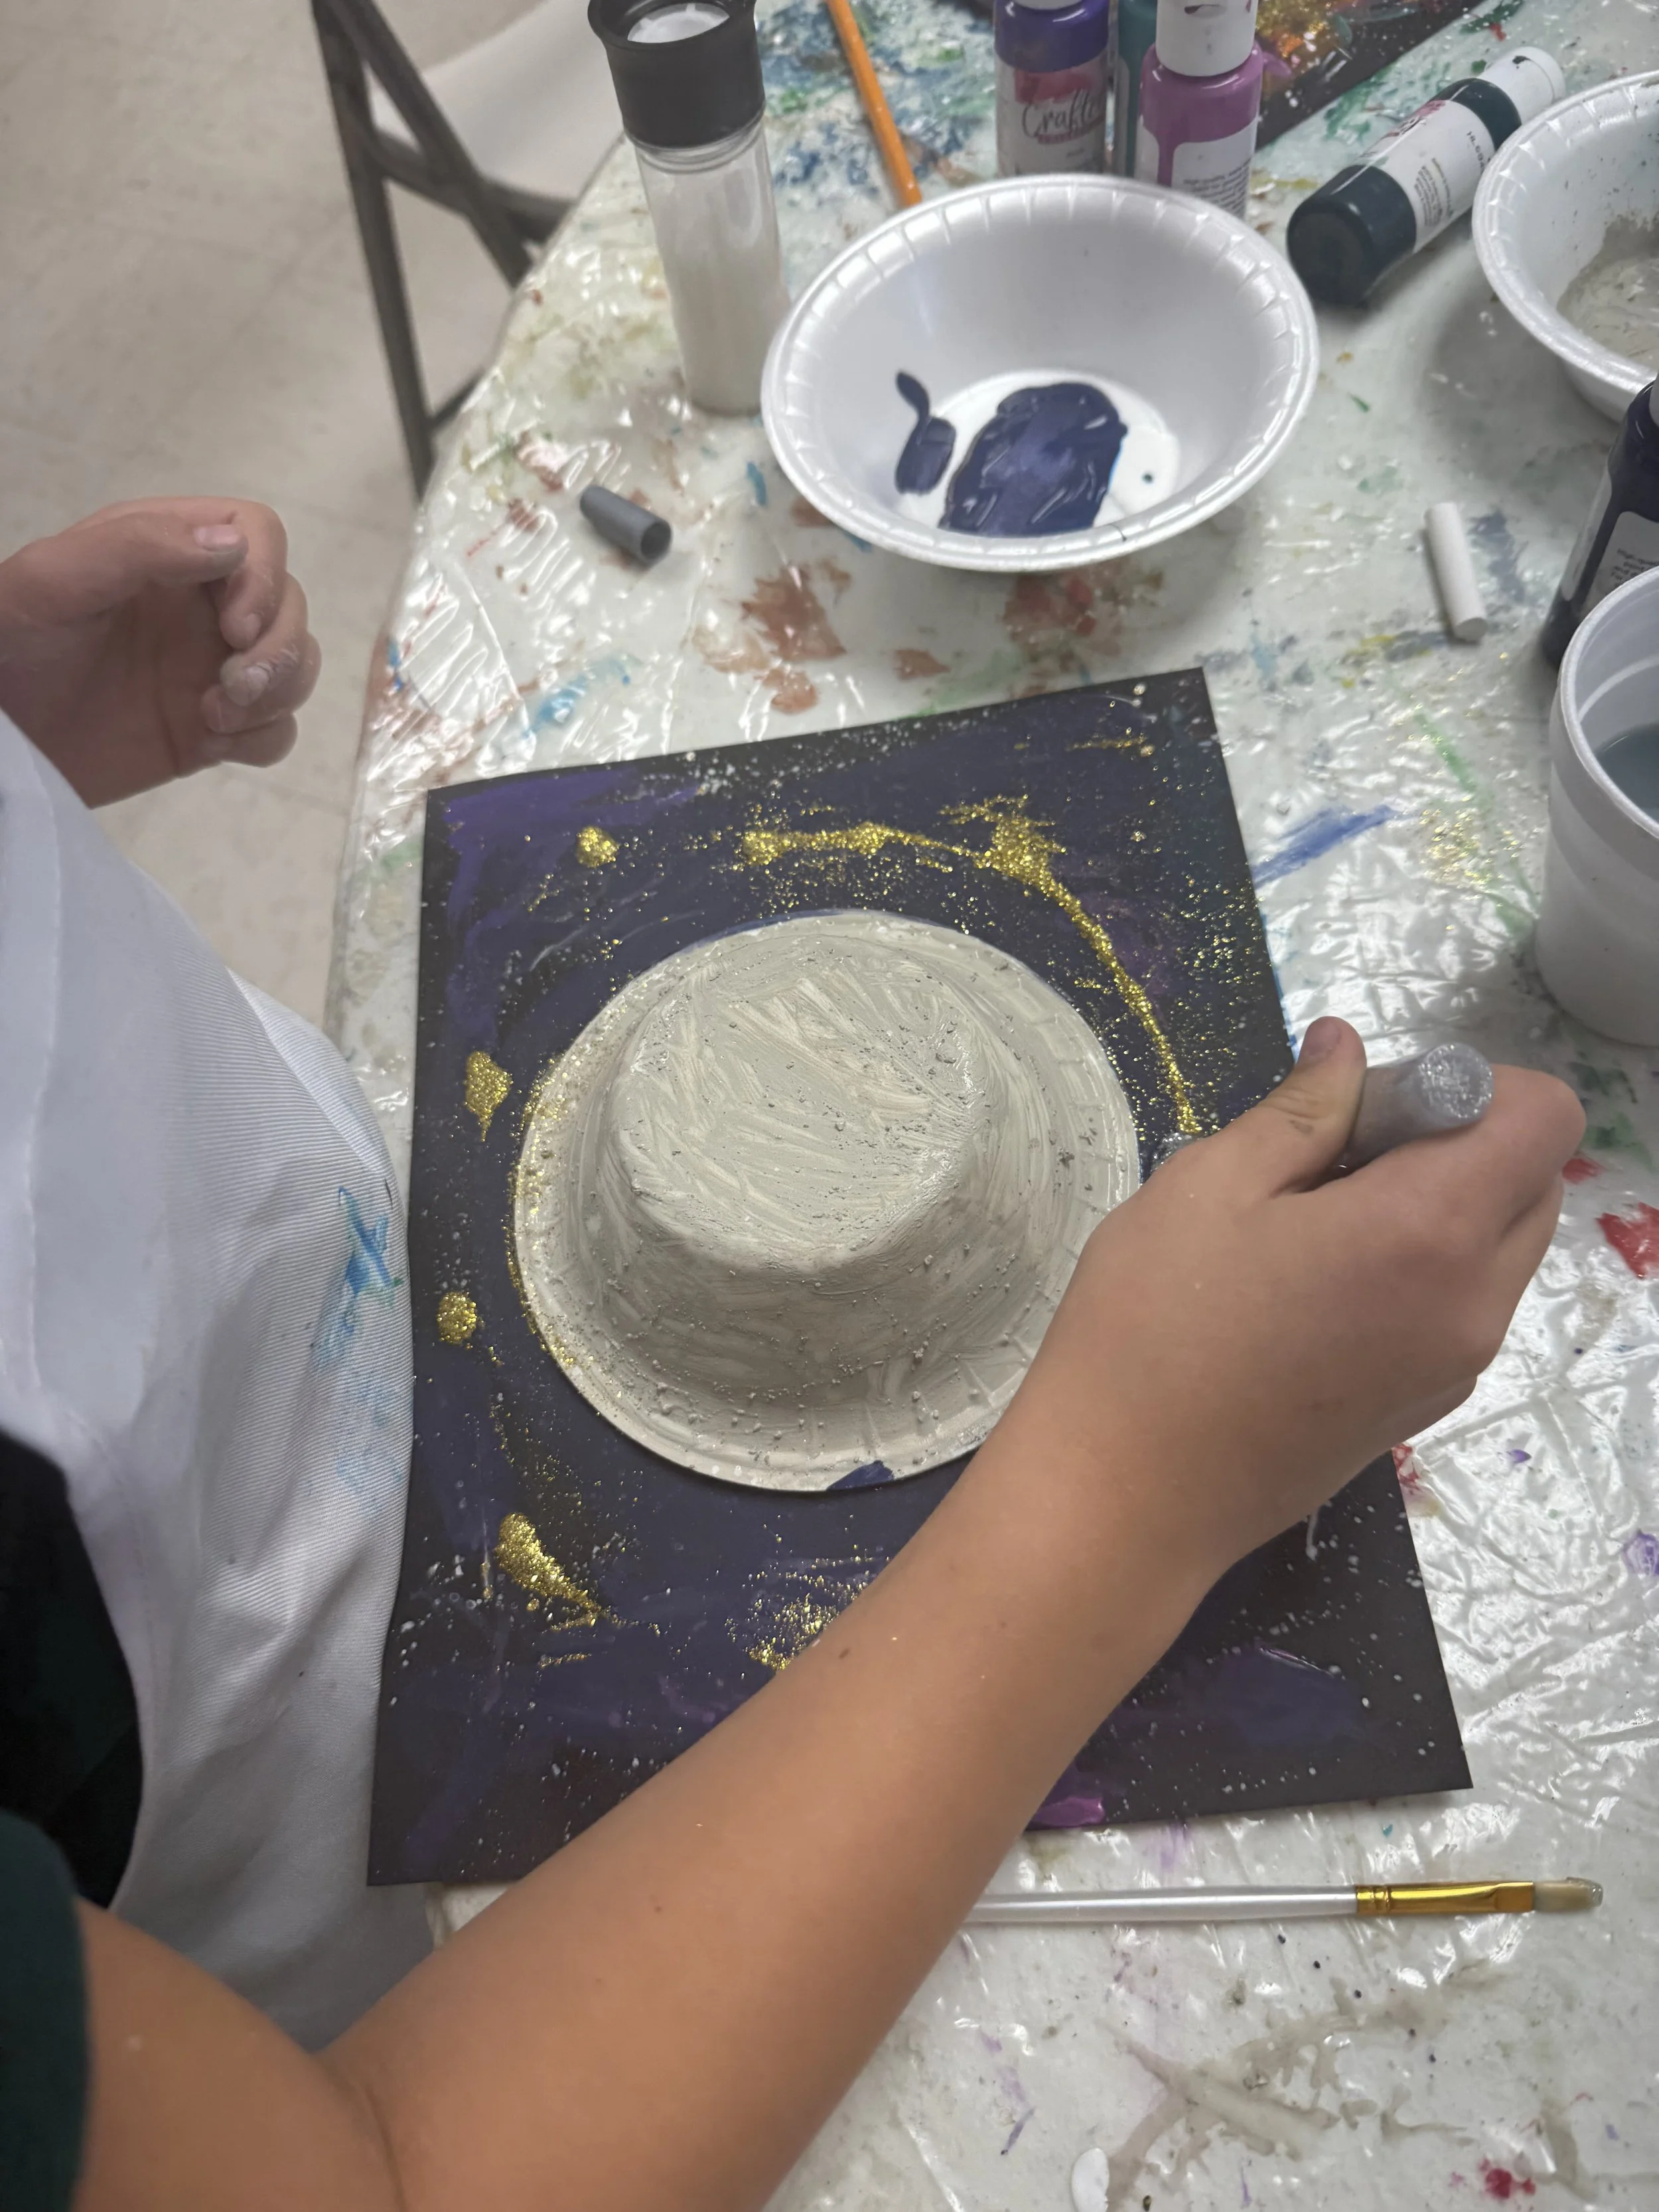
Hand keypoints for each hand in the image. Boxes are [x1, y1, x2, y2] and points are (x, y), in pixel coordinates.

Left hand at [0, 498, 321, 805]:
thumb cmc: (10, 641)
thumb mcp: (55, 580)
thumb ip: (138, 548)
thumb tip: (232, 545)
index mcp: (167, 551)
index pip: (258, 535)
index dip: (265, 577)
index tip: (235, 627)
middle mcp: (201, 604)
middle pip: (290, 605)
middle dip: (279, 649)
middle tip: (231, 687)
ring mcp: (211, 669)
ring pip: (296, 667)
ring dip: (278, 693)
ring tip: (216, 716)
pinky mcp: (212, 731)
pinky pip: (276, 730)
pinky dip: (263, 737)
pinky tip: (210, 742)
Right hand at [1003, 1016, 1584, 1580]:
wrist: (1126, 1496)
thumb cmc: (1151, 1327)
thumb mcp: (1210, 1186)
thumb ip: (1302, 1111)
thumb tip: (1347, 1049)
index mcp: (1429, 1232)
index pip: (1546, 1119)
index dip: (1472, 1086)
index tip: (1373, 1108)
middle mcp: (1472, 1303)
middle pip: (1532, 1181)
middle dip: (1459, 1144)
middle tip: (1335, 1161)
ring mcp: (1455, 1365)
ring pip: (1501, 1246)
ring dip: (1441, 1208)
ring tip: (1315, 1227)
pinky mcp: (1425, 1405)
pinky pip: (1463, 1307)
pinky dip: (1421, 1270)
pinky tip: (1311, 1289)